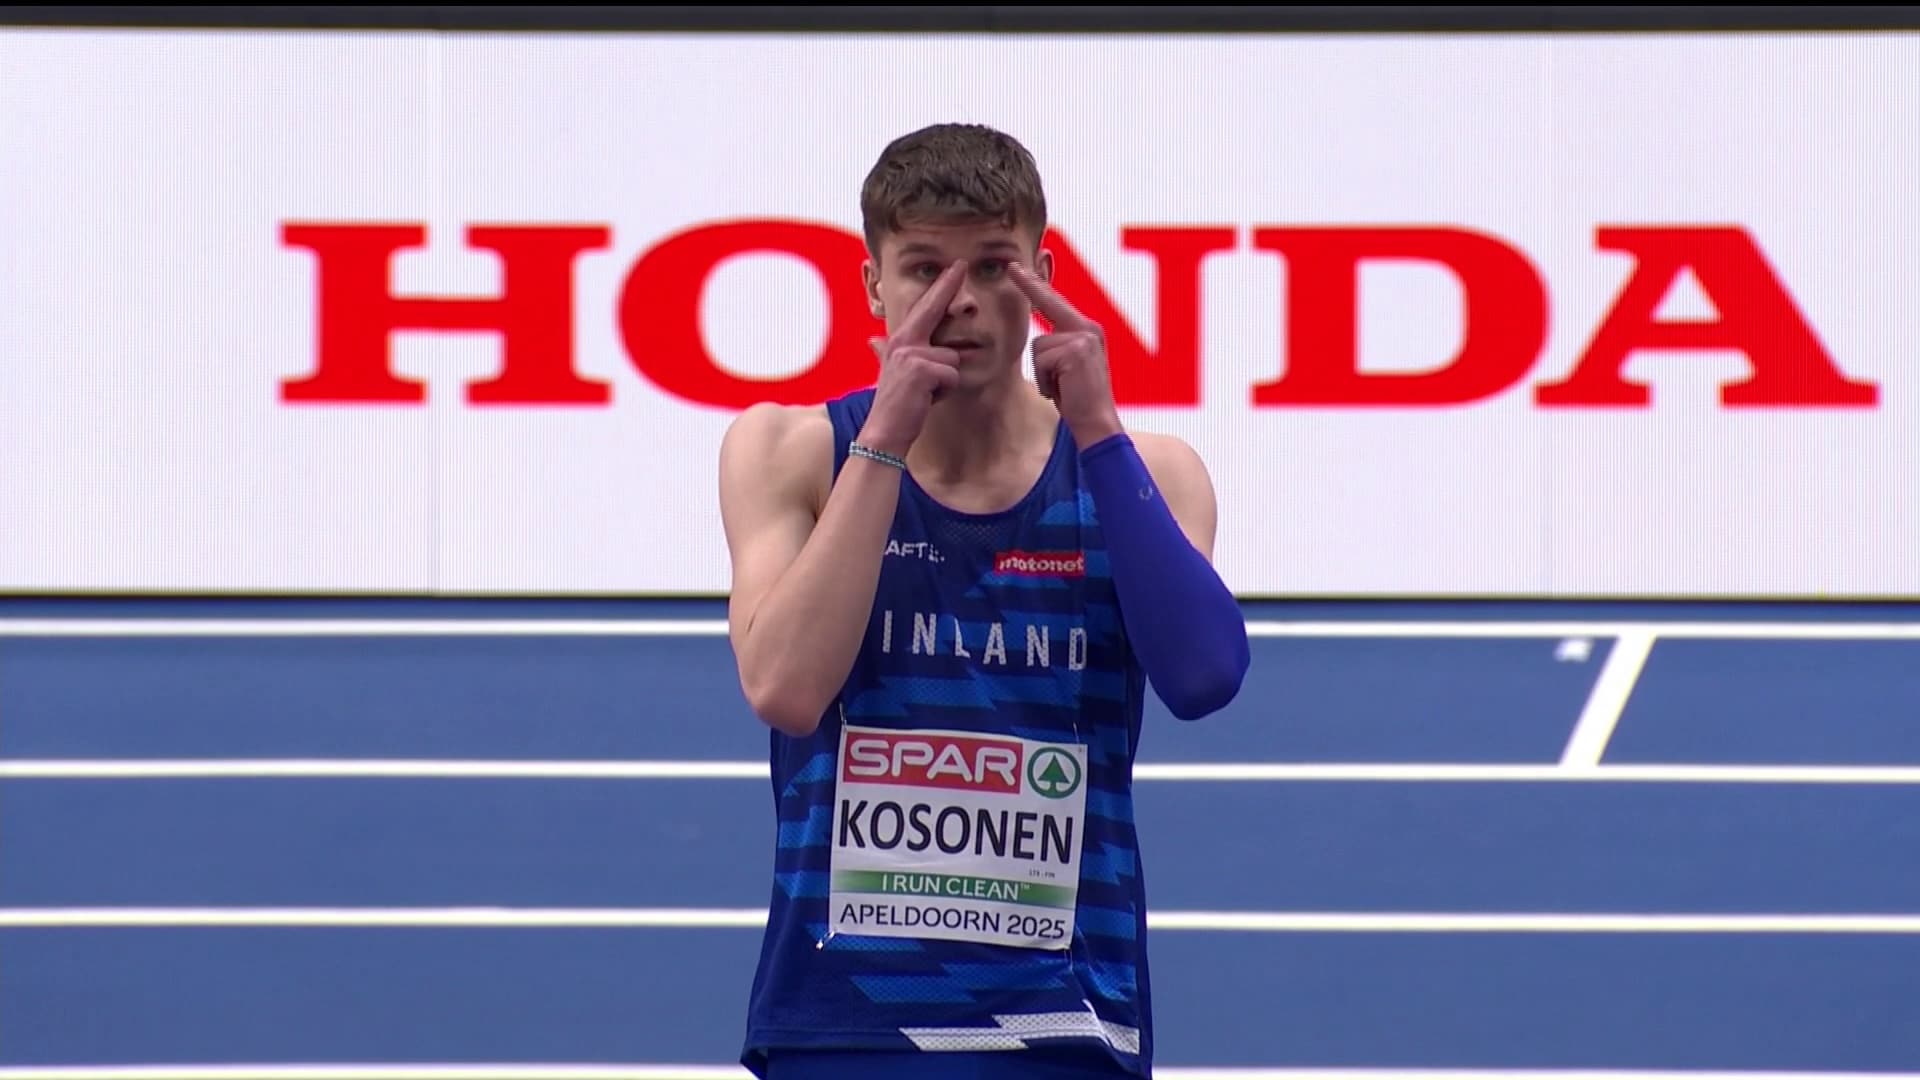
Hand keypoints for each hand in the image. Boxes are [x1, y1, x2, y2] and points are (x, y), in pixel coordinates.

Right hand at [857, 261, 966, 456]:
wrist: (884, 432)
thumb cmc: (897, 405)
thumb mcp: (894, 373)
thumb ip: (887, 353)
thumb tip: (873, 341)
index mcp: (900, 341)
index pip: (924, 308)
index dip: (940, 287)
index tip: (954, 267)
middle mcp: (903, 341)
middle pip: (933, 309)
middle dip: (948, 286)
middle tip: (961, 263)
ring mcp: (911, 354)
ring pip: (952, 357)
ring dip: (947, 380)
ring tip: (927, 393)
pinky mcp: (921, 369)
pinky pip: (952, 375)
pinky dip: (945, 392)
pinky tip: (928, 400)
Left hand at [1011, 262, 1123, 448]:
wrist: (1097, 423)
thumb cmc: (1078, 400)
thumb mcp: (1067, 368)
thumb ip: (1058, 348)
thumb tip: (1039, 340)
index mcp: (1087, 331)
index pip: (1056, 304)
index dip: (1037, 286)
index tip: (1019, 269)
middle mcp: (1088, 329)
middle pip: (1048, 306)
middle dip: (1030, 286)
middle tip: (1012, 266)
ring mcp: (1083, 337)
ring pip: (1038, 345)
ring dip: (1041, 371)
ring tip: (1060, 387)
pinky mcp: (1075, 350)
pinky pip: (1041, 360)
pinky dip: (1045, 379)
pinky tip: (1062, 390)